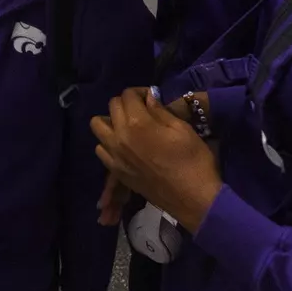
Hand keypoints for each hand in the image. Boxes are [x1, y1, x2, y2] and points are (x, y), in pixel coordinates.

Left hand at [92, 88, 222, 233]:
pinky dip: (108, 143)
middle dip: (126, 103)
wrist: (193, 199)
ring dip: (111, 121)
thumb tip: (148, 98)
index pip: (127, 94)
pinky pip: (101, 149)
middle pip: (111, 106)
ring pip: (98, 126)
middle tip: (142, 110)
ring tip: (128, 127)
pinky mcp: (116, 171)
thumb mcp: (182, 129)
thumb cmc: (193, 161)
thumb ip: (160, 111)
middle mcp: (119, 136)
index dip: (140, 92)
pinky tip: (124, 146)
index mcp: (137, 123)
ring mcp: (115, 155)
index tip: (151, 98)